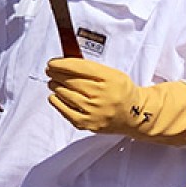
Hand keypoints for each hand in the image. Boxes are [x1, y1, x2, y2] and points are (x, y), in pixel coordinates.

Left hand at [46, 58, 185, 143]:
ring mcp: (94, 111)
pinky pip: (65, 111)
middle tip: (50, 71)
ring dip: (55, 86)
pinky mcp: (88, 123)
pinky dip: (56, 101)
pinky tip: (54, 96)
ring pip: (65, 94)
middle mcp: (102, 95)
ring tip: (52, 82)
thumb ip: (90, 68)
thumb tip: (63, 63)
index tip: (52, 63)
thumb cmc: (121, 91)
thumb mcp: (112, 74)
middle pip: (70, 81)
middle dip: (56, 74)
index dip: (61, 64)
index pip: (79, 67)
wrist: (135, 115)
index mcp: (110, 78)